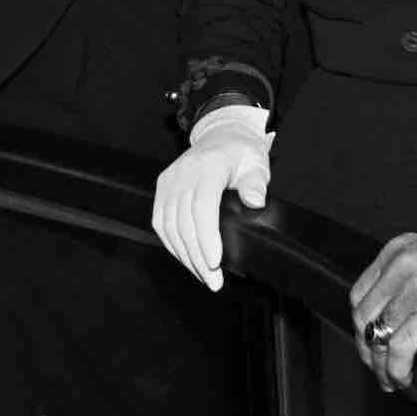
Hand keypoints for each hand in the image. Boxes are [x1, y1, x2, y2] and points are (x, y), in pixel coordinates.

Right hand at [152, 106, 272, 291]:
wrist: (221, 134)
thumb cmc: (240, 151)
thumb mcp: (256, 163)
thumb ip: (256, 183)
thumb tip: (254, 201)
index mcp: (209, 166)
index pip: (202, 207)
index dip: (206, 239)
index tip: (215, 263)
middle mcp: (184, 172)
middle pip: (184, 222)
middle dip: (198, 257)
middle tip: (214, 281)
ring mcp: (170, 179)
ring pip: (169, 226)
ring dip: (184, 255)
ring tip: (203, 275)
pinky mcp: (163, 186)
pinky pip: (160, 221)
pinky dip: (171, 244)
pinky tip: (185, 258)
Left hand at [350, 231, 416, 390]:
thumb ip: (415, 275)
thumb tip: (401, 311)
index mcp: (400, 249)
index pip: (361, 292)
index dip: (363, 325)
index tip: (371, 343)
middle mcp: (401, 264)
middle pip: (364, 316)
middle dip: (368, 349)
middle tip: (379, 369)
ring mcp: (415, 286)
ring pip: (378, 335)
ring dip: (381, 366)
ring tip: (392, 380)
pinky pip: (399, 348)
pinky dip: (396, 369)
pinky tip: (405, 378)